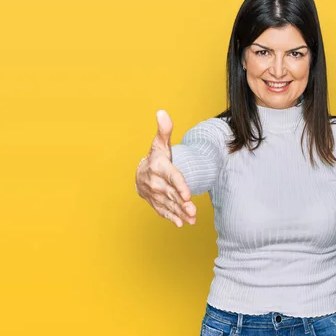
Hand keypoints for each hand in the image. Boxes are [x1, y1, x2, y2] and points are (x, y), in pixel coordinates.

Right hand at [135, 110, 196, 226]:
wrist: (142, 173)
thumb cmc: (156, 157)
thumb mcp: (160, 143)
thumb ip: (164, 130)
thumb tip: (162, 112)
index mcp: (159, 168)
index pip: (172, 177)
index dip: (180, 186)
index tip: (187, 194)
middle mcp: (155, 183)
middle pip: (172, 194)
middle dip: (182, 204)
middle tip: (193, 211)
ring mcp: (155, 195)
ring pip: (169, 204)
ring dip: (180, 213)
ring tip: (192, 219)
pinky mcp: (155, 203)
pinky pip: (163, 211)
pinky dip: (172, 218)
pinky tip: (182, 224)